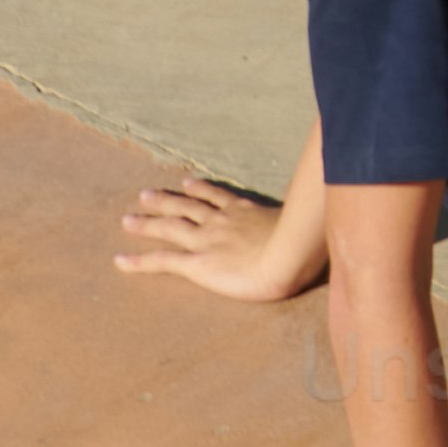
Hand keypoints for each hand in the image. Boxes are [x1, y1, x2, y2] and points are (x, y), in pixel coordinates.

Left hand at [115, 166, 320, 303]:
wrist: (286, 257)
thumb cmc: (301, 245)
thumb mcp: (303, 225)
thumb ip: (303, 222)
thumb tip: (327, 216)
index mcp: (244, 213)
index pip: (217, 197)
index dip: (200, 190)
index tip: (187, 183)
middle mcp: (220, 222)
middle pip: (186, 207)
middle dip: (165, 201)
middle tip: (145, 194)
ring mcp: (206, 240)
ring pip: (169, 227)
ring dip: (147, 223)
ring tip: (129, 218)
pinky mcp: (196, 263)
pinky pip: (161, 261)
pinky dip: (138, 260)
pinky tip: (120, 259)